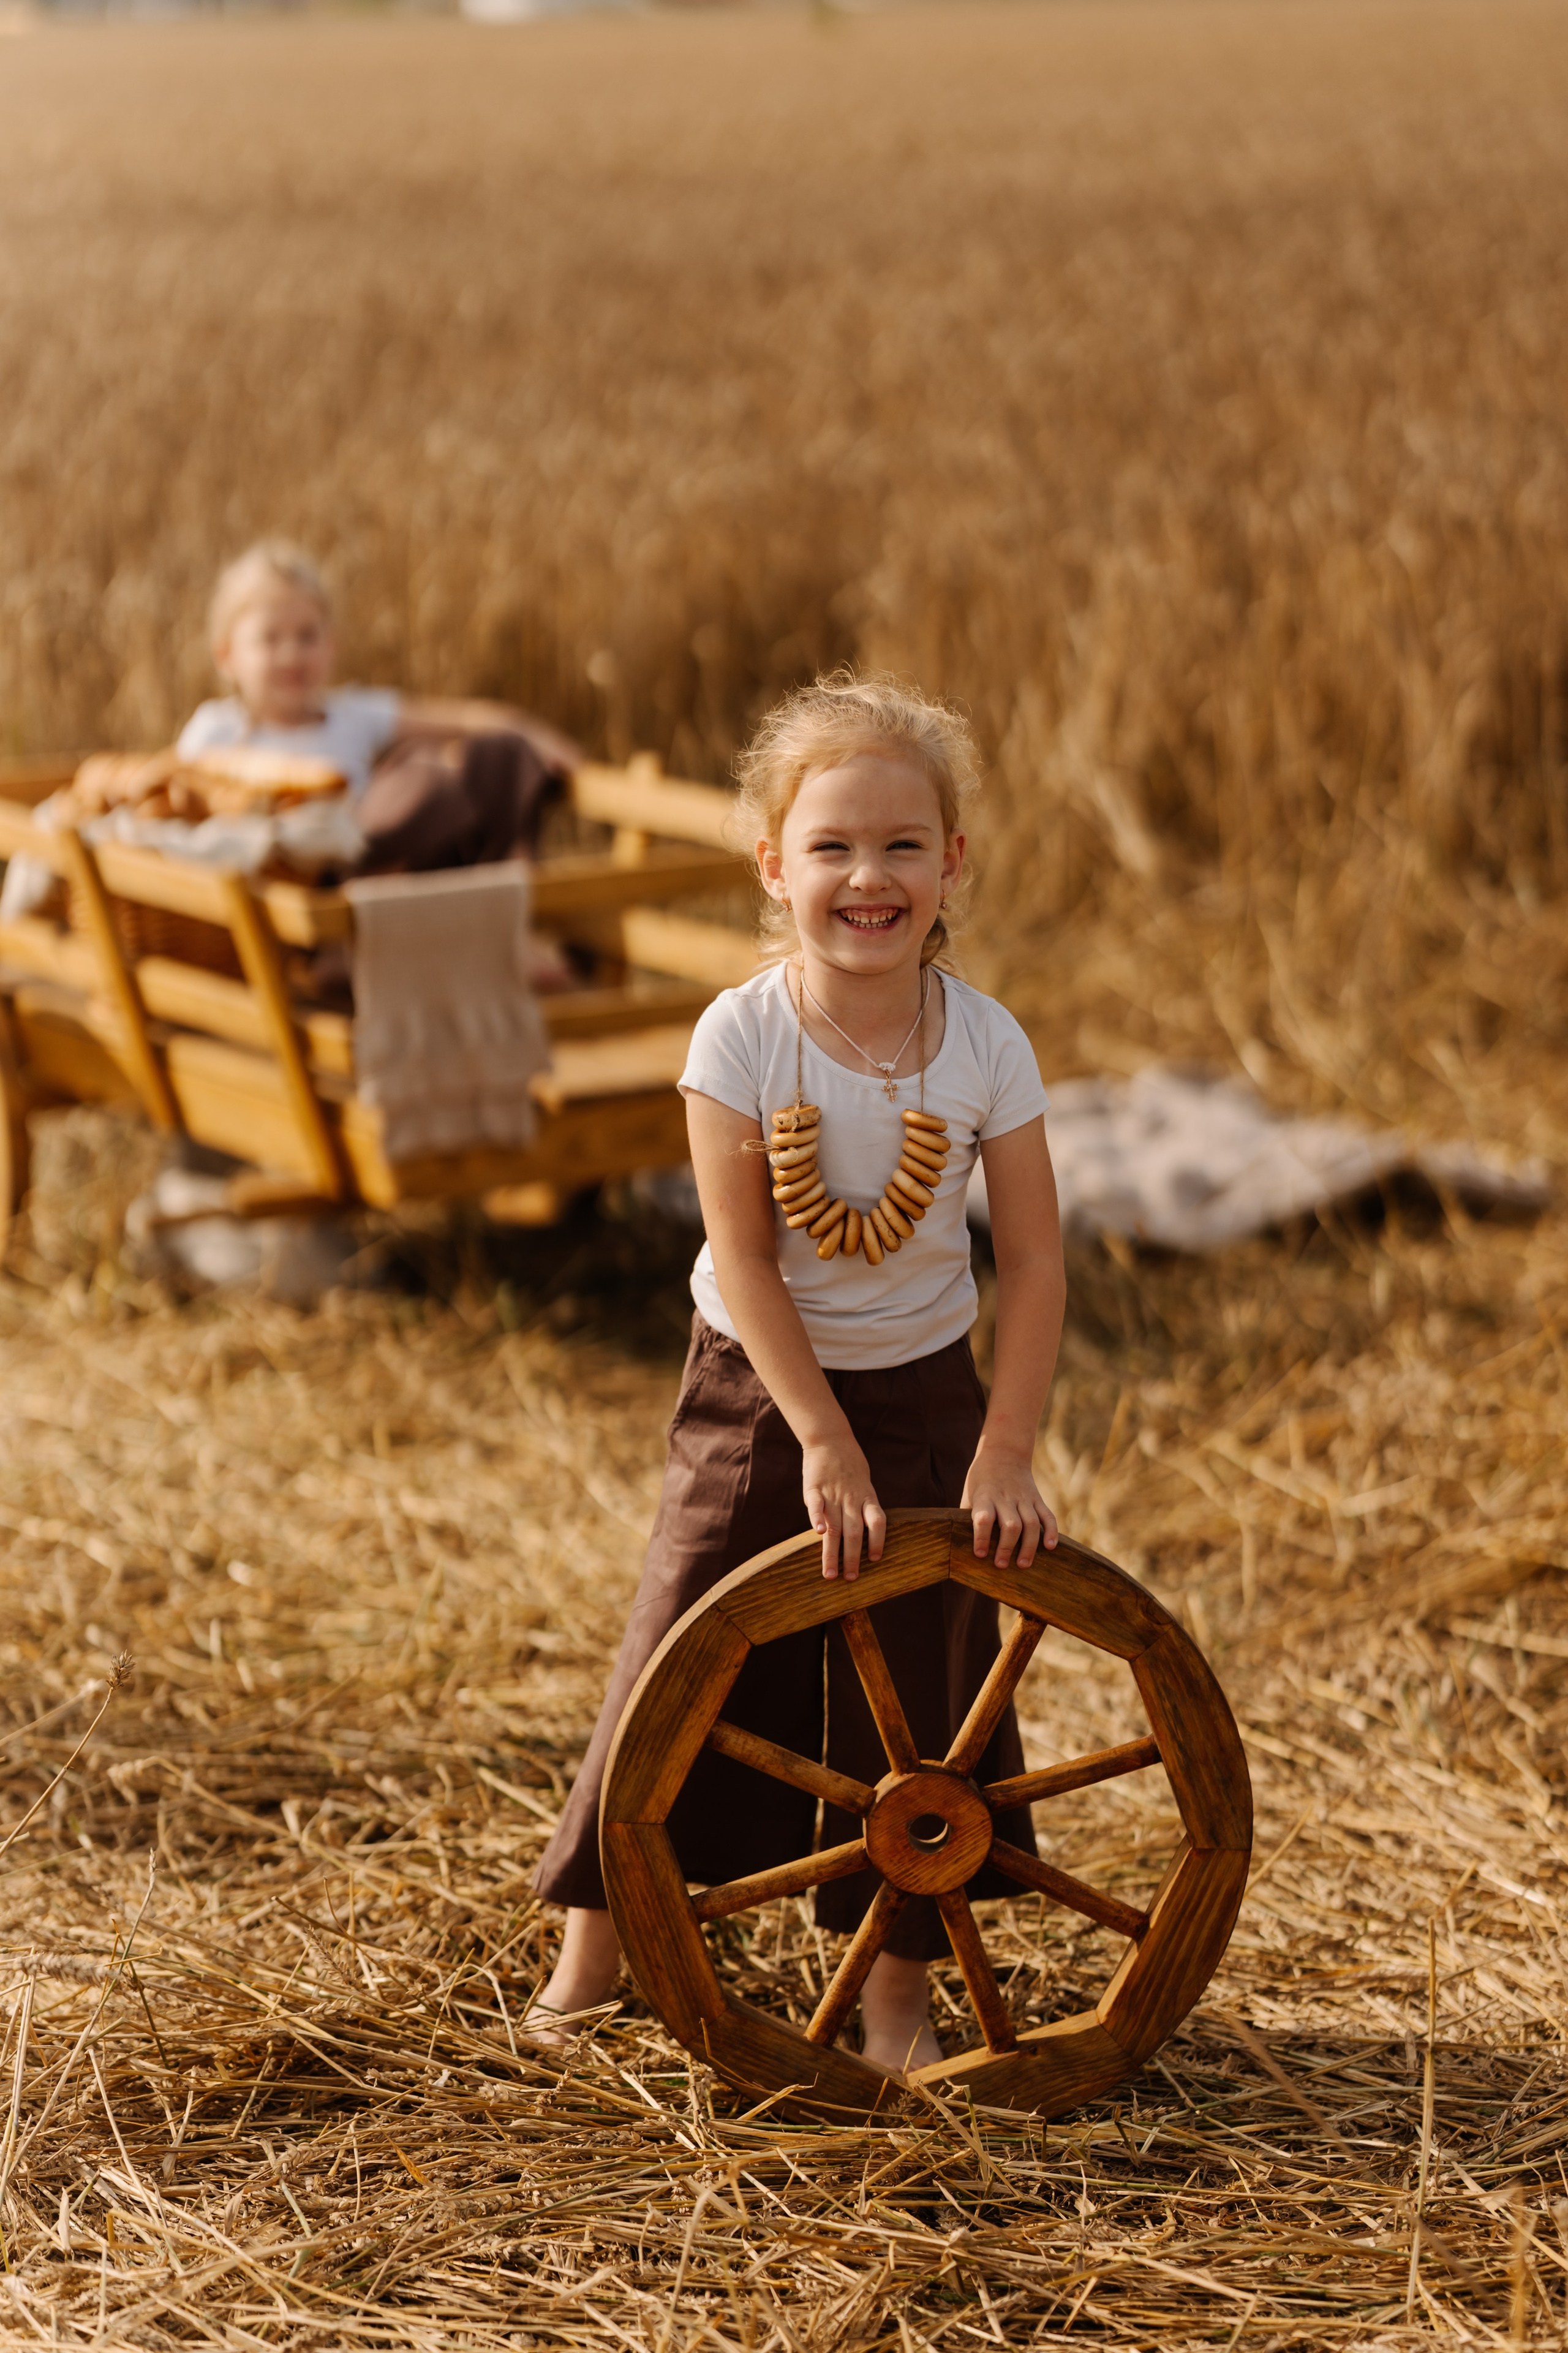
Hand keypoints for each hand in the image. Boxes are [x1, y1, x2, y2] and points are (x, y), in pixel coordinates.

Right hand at [802, 1439, 885, 1580]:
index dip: (878, 1541)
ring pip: (834, 1527)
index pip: (877, 1522)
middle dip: (852, 1558)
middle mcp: (852, 1498)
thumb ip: (863, 1507)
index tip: (875, 1560)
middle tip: (850, 1578)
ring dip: (832, 1552)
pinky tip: (816, 1533)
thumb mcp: (864, 1484)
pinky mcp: (814, 1487)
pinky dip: (816, 1518)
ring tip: (830, 1573)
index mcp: (867, 1497)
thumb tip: (863, 1535)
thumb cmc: (849, 1465)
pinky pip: (816, 1504)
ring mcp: (833, 1493)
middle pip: (854, 1532)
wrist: (830, 1438)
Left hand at [961, 1444, 1058, 1568]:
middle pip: (1011, 1525)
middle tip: (1001, 1565)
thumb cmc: (981, 1479)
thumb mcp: (970, 1494)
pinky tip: (1050, 1547)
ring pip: (1031, 1523)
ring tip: (1023, 1565)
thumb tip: (963, 1546)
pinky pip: (1047, 1516)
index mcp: (985, 1497)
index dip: (982, 1537)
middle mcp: (1005, 1498)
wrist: (1003, 1452)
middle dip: (1007, 1547)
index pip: (984, 1518)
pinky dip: (1051, 1531)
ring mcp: (1024, 1498)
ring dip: (1029, 1546)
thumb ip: (969, 1517)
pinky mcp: (1037, 1499)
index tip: (980, 1554)